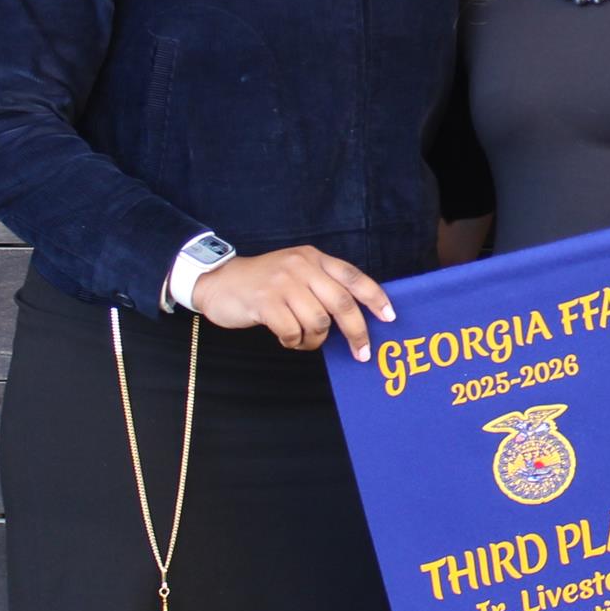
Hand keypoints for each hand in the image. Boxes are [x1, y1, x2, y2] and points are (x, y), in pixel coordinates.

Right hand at [190, 245, 394, 358]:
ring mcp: (282, 283)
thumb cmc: (265, 283)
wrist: (219, 281)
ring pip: (318, 321)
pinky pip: (292, 331)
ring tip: (304, 339)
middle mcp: (301, 266)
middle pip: (342, 303)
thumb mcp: (296, 272)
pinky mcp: (264, 302)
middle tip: (362, 352)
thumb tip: (356, 317)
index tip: (390, 317)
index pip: (353, 277)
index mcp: (314, 258)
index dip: (375, 298)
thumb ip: (323, 286)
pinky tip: (287, 339)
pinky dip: (294, 342)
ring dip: (315, 340)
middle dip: (356, 332)